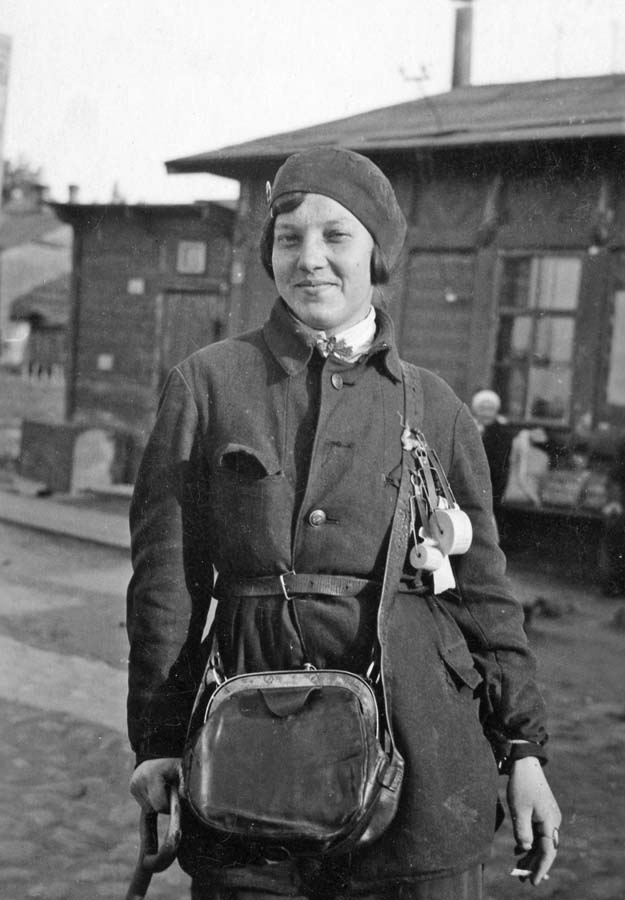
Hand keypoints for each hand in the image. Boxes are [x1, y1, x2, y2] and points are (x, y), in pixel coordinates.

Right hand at [130, 757, 180, 812]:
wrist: (159, 754)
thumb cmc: (172, 764)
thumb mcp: (181, 769)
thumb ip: (184, 782)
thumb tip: (183, 795)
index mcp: (152, 775)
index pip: (159, 804)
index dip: (168, 807)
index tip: (174, 800)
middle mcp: (140, 780)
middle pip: (152, 807)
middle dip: (162, 804)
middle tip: (170, 794)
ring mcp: (134, 784)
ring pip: (148, 807)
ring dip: (156, 803)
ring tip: (163, 789)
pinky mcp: (132, 787)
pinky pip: (143, 804)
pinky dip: (151, 800)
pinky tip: (156, 790)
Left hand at [507, 756, 560, 885]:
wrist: (526, 764)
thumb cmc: (522, 785)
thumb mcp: (519, 809)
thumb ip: (522, 831)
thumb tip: (524, 849)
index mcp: (550, 822)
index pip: (547, 852)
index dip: (540, 868)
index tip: (534, 881)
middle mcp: (553, 821)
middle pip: (546, 849)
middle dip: (535, 864)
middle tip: (523, 878)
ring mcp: (549, 817)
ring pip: (541, 841)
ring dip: (531, 854)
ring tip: (520, 867)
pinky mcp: (543, 812)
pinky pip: (538, 832)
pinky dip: (530, 842)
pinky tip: (519, 850)